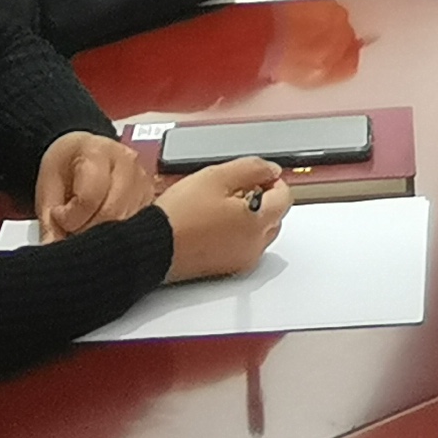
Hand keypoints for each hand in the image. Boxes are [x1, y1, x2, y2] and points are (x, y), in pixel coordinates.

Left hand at [29, 127, 159, 239]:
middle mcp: (127, 162)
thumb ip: (49, 220)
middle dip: (88, 230)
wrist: (79, 155)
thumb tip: (53, 247)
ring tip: (86, 225)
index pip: (90, 198)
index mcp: (97, 152)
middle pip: (112, 213)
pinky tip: (103, 227)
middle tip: (72, 228)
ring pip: (127, 222)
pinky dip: (119, 234)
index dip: (70, 217)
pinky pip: (139, 225)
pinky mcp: (150, 196)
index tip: (58, 215)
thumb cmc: (65, 167)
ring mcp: (142, 179)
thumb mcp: (47, 188)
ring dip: (104, 234)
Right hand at [158, 159, 289, 279]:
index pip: (285, 197)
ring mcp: (240, 261)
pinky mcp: (225, 269)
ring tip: (220, 205)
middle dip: (262, 199)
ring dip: (249, 217)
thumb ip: (252, 168)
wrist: (153, 247)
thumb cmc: (181, 216)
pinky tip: (213, 223)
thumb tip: (271, 170)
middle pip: (274, 216)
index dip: (272, 180)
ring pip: (259, 232)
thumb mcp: (217, 177)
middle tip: (235, 188)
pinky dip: (236, 233)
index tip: (257, 174)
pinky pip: (242, 246)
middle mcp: (255, 247)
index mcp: (258, 223)